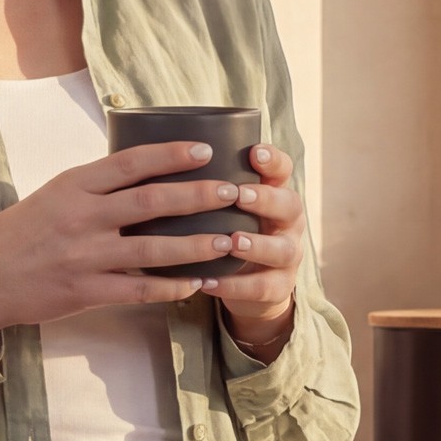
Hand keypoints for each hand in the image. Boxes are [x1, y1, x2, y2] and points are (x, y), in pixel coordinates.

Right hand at [0, 142, 244, 339]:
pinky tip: (197, 284)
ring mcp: (85, 257)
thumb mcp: (53, 194)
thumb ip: (96, 185)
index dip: (170, 155)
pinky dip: (171, 287)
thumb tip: (145, 168)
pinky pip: (139, 290)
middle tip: (232, 192)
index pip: (130, 163)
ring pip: (153, 250)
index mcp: (73, 186)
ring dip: (195, 246)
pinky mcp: (87, 291)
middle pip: (150, 202)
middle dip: (196, 196)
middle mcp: (82, 218)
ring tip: (228, 241)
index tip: (204, 151)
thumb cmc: (21, 232)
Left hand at [202, 143, 302, 358]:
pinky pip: (262, 288)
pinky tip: (209, 281)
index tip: (254, 152)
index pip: (282, 170)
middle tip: (241, 195)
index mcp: (273, 194)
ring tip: (232, 242)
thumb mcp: (221, 206)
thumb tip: (150, 156)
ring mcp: (286, 256)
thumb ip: (202, 186)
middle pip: (290, 205)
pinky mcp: (278, 288)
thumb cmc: (225, 231)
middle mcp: (286, 222)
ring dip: (258, 245)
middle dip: (267, 200)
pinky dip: (235, 286)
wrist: (246, 284)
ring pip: (284, 249)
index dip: (273, 161)